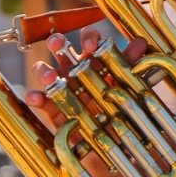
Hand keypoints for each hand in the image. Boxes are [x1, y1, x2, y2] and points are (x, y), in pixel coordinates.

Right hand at [24, 26, 148, 125]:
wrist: (107, 138)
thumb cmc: (114, 103)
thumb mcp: (124, 84)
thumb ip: (130, 64)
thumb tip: (141, 43)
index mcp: (93, 59)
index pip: (88, 39)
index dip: (88, 37)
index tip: (91, 45)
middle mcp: (73, 68)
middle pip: (60, 48)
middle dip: (57, 42)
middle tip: (58, 43)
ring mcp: (59, 86)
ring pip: (43, 70)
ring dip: (43, 70)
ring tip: (50, 77)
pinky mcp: (50, 106)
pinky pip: (38, 99)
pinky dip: (34, 97)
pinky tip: (36, 97)